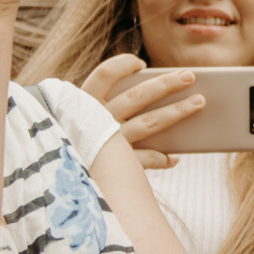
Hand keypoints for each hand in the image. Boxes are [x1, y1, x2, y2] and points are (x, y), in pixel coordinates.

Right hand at [80, 54, 204, 168]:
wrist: (54, 190)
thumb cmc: (75, 147)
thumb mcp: (82, 123)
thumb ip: (107, 108)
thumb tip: (151, 91)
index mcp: (83, 105)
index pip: (104, 75)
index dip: (123, 65)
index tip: (140, 63)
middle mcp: (95, 121)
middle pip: (137, 96)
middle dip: (166, 84)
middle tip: (190, 76)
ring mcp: (107, 145)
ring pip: (149, 123)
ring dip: (176, 111)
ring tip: (198, 102)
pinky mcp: (115, 168)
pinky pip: (146, 159)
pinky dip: (162, 157)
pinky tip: (174, 158)